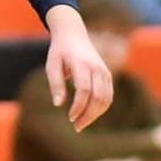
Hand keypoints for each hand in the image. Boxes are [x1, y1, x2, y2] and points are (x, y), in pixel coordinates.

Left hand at [43, 6, 113, 130]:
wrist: (73, 34)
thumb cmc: (59, 51)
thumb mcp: (52, 64)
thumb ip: (55, 84)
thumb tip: (58, 105)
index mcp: (82, 64)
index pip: (84, 89)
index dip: (78, 106)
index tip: (70, 117)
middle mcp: (97, 68)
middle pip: (98, 97)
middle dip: (88, 115)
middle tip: (76, 126)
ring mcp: (105, 72)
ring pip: (106, 99)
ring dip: (95, 114)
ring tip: (81, 124)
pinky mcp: (107, 75)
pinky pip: (108, 96)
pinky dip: (101, 108)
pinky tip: (89, 115)